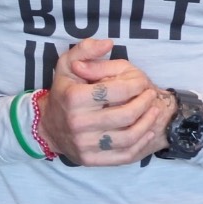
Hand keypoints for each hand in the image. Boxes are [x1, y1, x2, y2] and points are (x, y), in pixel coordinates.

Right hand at [36, 38, 175, 165]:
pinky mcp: (91, 160)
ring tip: (154, 110)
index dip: (135, 85)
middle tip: (151, 95)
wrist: (48, 126)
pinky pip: (124, 156)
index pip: (114, 90)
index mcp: (74, 98)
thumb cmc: (63, 90)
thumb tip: (109, 43)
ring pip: (128, 138)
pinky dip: (140, 144)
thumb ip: (87, 49)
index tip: (143, 81)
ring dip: (147, 123)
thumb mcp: (68, 64)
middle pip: (124, 115)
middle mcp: (78, 123)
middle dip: (144, 103)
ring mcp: (85, 145)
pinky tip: (147, 131)